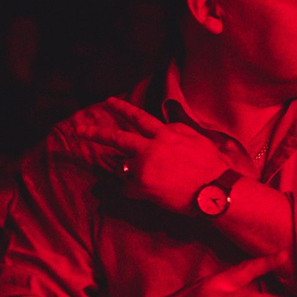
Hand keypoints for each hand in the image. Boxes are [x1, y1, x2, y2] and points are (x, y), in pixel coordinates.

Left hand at [70, 98, 234, 212]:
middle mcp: (152, 145)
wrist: (216, 191)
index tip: (108, 102)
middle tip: (79, 130)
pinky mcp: (142, 184)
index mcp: (167, 132)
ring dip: (128, 173)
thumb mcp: (198, 140)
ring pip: (122, 167)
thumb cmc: (214, 168)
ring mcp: (145, 164)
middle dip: (96, 133)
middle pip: (117, 137)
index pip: (139, 117)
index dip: (122, 108)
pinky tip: (150, 194)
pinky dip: (135, 191)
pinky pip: (128, 188)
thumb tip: (168, 128)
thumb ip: (178, 132)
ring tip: (148, 181)